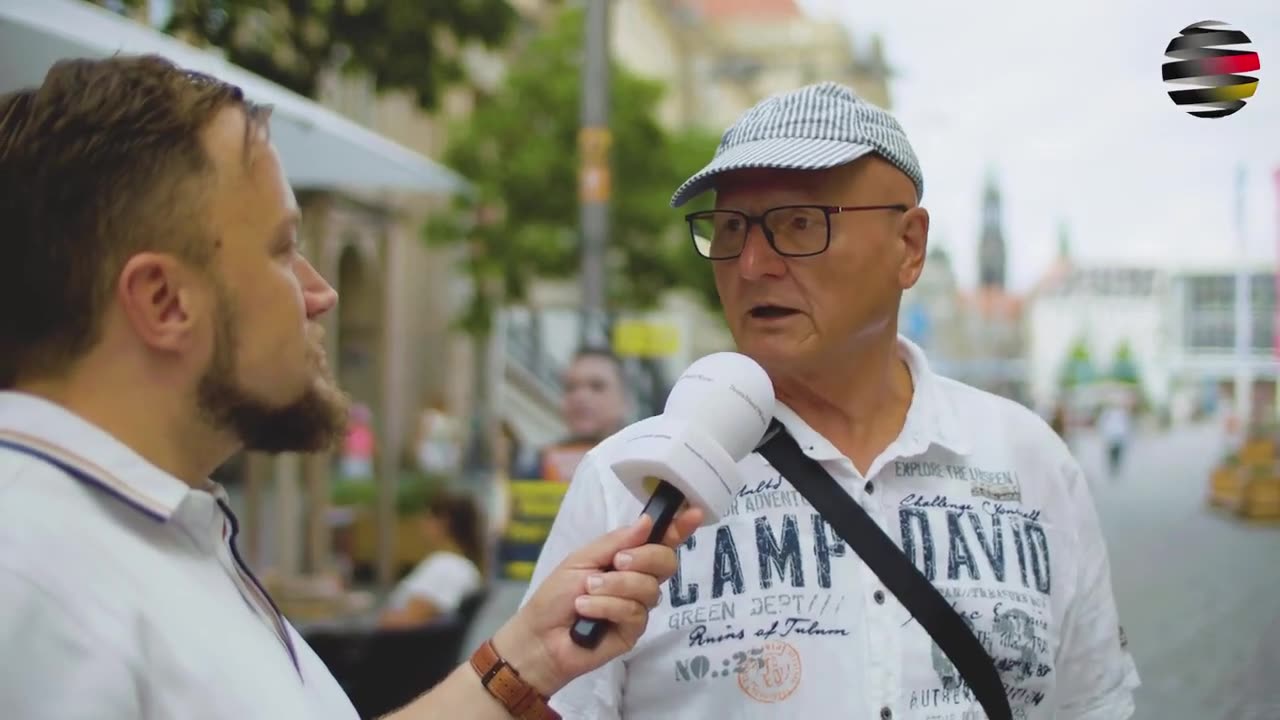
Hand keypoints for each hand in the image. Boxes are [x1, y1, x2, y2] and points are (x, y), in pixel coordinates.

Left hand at [491, 507, 703, 695]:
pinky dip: (607, 606)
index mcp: (627, 559)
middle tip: (616, 562)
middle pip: (666, 562)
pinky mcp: (633, 632)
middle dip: (643, 558)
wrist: (539, 636)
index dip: (679, 528)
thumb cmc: (556, 595)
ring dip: (615, 586)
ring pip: (649, 588)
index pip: (660, 542)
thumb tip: (648, 523)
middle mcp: (638, 581)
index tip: (694, 513)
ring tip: (587, 591)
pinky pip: (634, 612)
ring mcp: (638, 607)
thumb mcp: (582, 559)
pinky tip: (587, 611)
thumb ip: (615, 542)